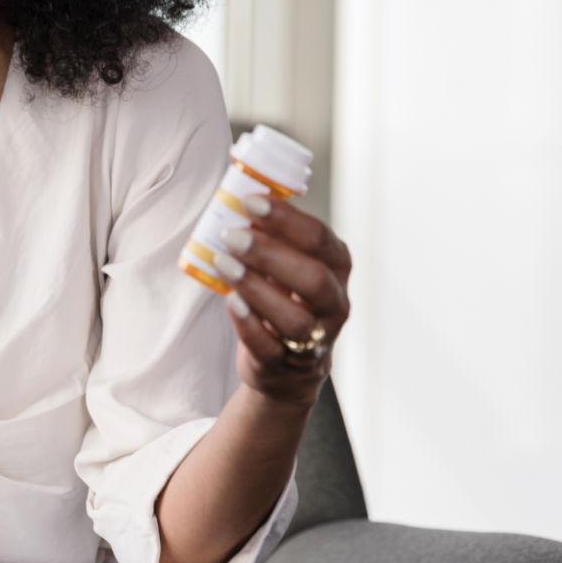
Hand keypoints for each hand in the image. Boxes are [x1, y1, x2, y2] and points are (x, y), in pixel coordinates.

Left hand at [212, 198, 352, 404]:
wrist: (287, 364)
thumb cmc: (283, 297)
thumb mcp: (287, 263)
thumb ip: (270, 236)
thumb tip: (236, 198)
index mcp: (336, 266)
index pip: (319, 239)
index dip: (285, 219)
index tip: (250, 201)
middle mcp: (334, 303)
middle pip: (314, 279)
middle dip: (271, 254)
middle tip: (232, 236)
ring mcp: (316, 338)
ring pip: (296, 319)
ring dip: (258, 289)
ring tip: (225, 265)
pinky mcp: (290, 364)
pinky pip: (271, 348)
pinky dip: (249, 325)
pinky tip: (231, 302)